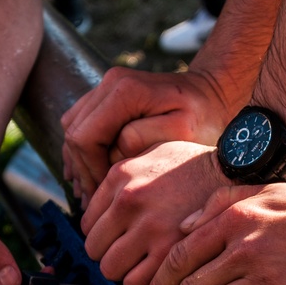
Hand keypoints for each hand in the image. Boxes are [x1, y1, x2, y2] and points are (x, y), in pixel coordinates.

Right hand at [61, 67, 232, 201]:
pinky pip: (81, 123)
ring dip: (79, 161)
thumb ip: (142, 140)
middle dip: (83, 171)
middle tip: (93, 202)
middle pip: (75, 134)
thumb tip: (111, 152)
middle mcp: (110, 83)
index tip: (102, 196)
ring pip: (73, 128)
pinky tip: (90, 173)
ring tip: (89, 192)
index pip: (85, 138)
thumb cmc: (205, 116)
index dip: (89, 171)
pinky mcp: (106, 94)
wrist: (212, 92)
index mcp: (124, 91)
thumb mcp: (182, 132)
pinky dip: (83, 150)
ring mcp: (105, 86)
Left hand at [81, 141, 228, 284]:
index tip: (123, 240)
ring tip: (150, 268)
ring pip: (114, 271)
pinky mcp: (170, 251)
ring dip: (129, 274)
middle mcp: (130, 199)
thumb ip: (125, 177)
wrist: (241, 172)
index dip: (106, 237)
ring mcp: (150, 227)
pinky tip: (164, 277)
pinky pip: (139, 284)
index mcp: (121, 176)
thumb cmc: (199, 168)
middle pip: (96, 251)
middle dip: (114, 257)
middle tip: (135, 258)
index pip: (89, 225)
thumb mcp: (155, 153)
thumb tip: (98, 205)